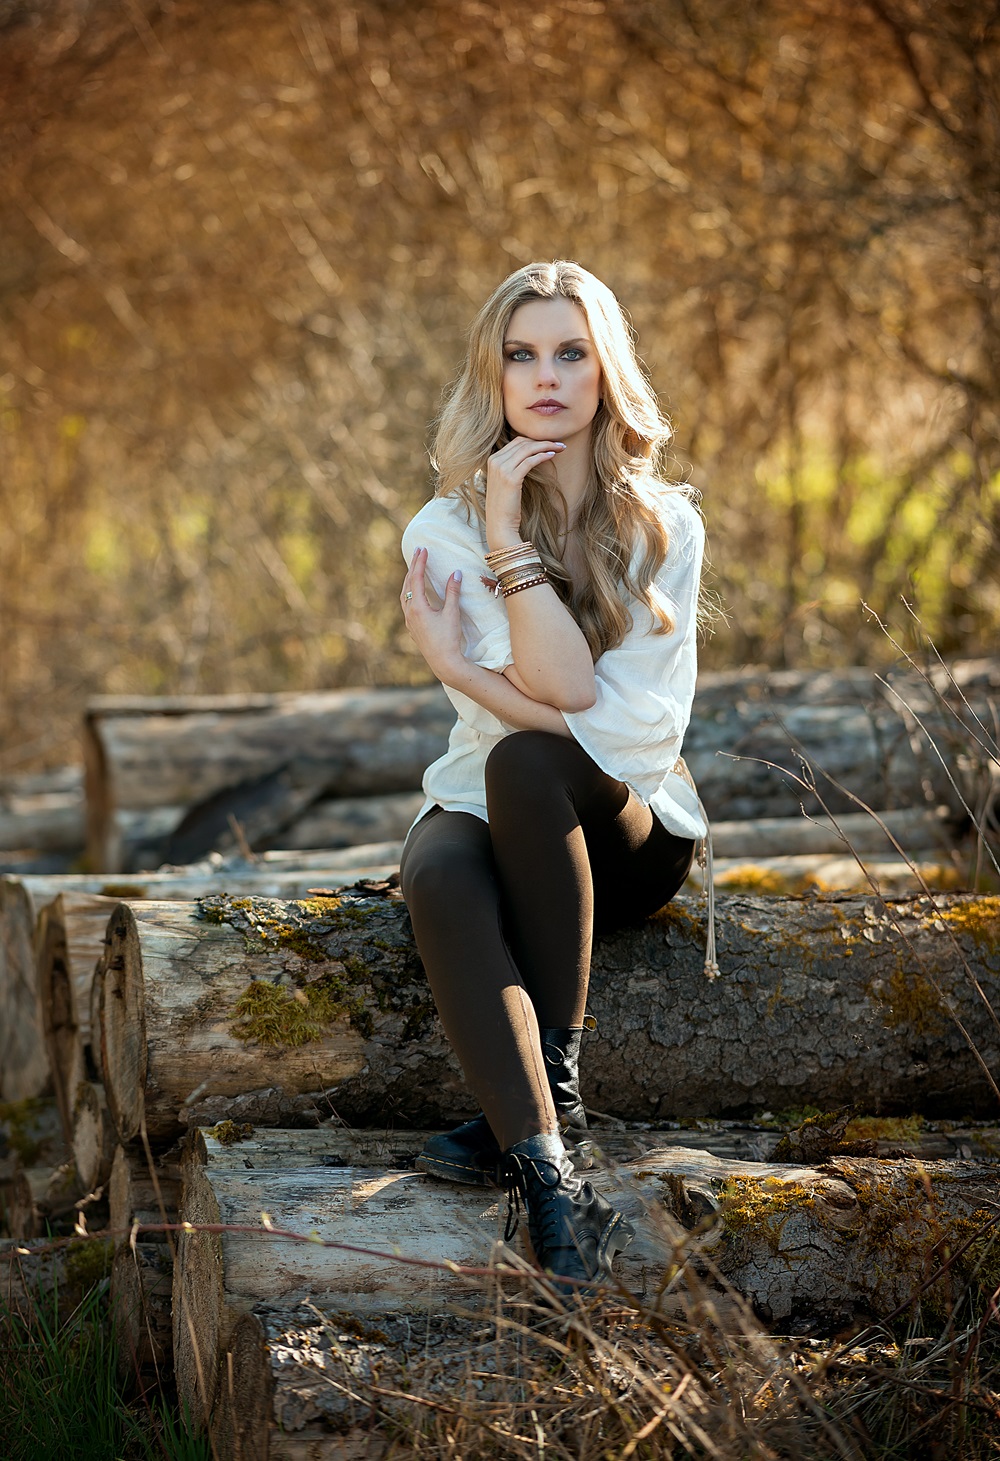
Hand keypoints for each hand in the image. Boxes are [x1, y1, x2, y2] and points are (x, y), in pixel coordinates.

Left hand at [400, 547, 463, 682]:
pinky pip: (407, 604)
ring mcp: (409, 621)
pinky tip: (415, 593)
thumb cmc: (448, 638)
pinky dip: (410, 592)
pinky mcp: (412, 628)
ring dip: (409, 580)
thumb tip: (455, 573)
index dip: (419, 563)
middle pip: (407, 584)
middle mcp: (409, 613)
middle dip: (412, 567)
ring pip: (404, 595)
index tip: (422, 549)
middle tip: (418, 552)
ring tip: (415, 569)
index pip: (416, 579)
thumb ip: (452, 592)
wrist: (443, 662)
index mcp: (418, 607)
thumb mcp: (452, 613)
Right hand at [485, 436, 564, 544]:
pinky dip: (542, 456)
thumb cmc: (506, 505)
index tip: (549, 442)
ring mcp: (502, 469)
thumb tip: (531, 457)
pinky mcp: (511, 478)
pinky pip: (530, 461)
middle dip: (543, 441)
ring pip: (527, 449)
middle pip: (522, 442)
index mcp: (492, 459)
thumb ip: (512, 467)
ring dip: (546, 446)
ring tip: (560, 447)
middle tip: (559, 443)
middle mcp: (495, 461)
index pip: (516, 442)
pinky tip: (552, 456)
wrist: (499, 523)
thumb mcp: (505, 482)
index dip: (534, 440)